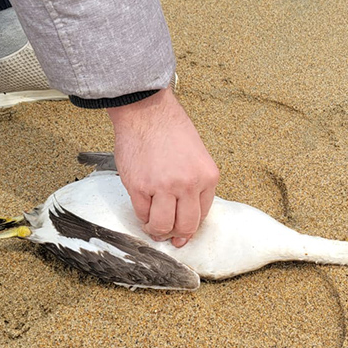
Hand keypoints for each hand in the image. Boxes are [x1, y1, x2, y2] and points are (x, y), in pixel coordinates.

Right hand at [107, 87, 218, 247]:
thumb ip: (195, 182)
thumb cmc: (170, 127)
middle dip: (177, 236)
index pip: (203, 214)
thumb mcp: (197, 155)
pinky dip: (142, 217)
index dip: (191, 226)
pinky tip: (143, 211)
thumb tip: (186, 210)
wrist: (146, 111)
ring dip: (158, 231)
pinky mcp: (140, 187)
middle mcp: (188, 184)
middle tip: (169, 236)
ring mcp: (164, 187)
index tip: (184, 231)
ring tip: (153, 227)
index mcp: (207, 176)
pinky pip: (142, 214)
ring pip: (163, 226)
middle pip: (186, 226)